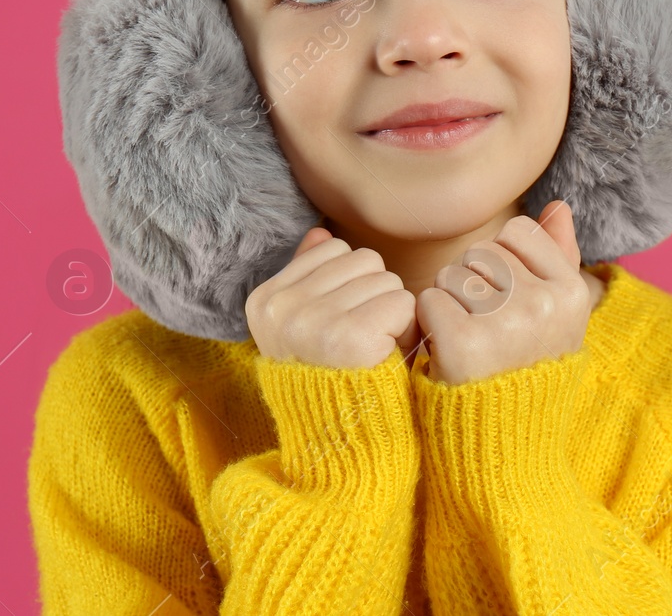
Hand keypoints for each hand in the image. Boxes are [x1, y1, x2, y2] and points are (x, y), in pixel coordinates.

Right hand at [245, 225, 418, 368]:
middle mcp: (282, 308)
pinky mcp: (349, 338)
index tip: (340, 323)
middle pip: (365, 260)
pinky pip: (402, 303)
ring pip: (388, 280)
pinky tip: (386, 354)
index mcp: (265, 299)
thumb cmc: (332, 375)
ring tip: (374, 347)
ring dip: (394, 312)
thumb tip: (320, 233)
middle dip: (376, 295)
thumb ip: (310, 276)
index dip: (353, 283)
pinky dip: (405, 328)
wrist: (340, 439)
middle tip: (364, 338)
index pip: (334, 248)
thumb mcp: (308, 324)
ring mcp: (312, 321)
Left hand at [416, 200, 588, 384]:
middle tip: (486, 326)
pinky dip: (428, 324)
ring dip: (448, 302)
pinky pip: (428, 301)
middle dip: (472, 282)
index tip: (508, 299)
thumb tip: (558, 205)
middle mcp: (544, 304)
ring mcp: (505, 323)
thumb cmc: (530, 365)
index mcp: (572, 291)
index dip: (502, 261)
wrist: (509, 440)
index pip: (517, 232)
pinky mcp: (464, 344)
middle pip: (480, 253)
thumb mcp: (560, 314)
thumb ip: (560, 255)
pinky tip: (446, 350)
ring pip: (451, 274)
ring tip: (468, 337)